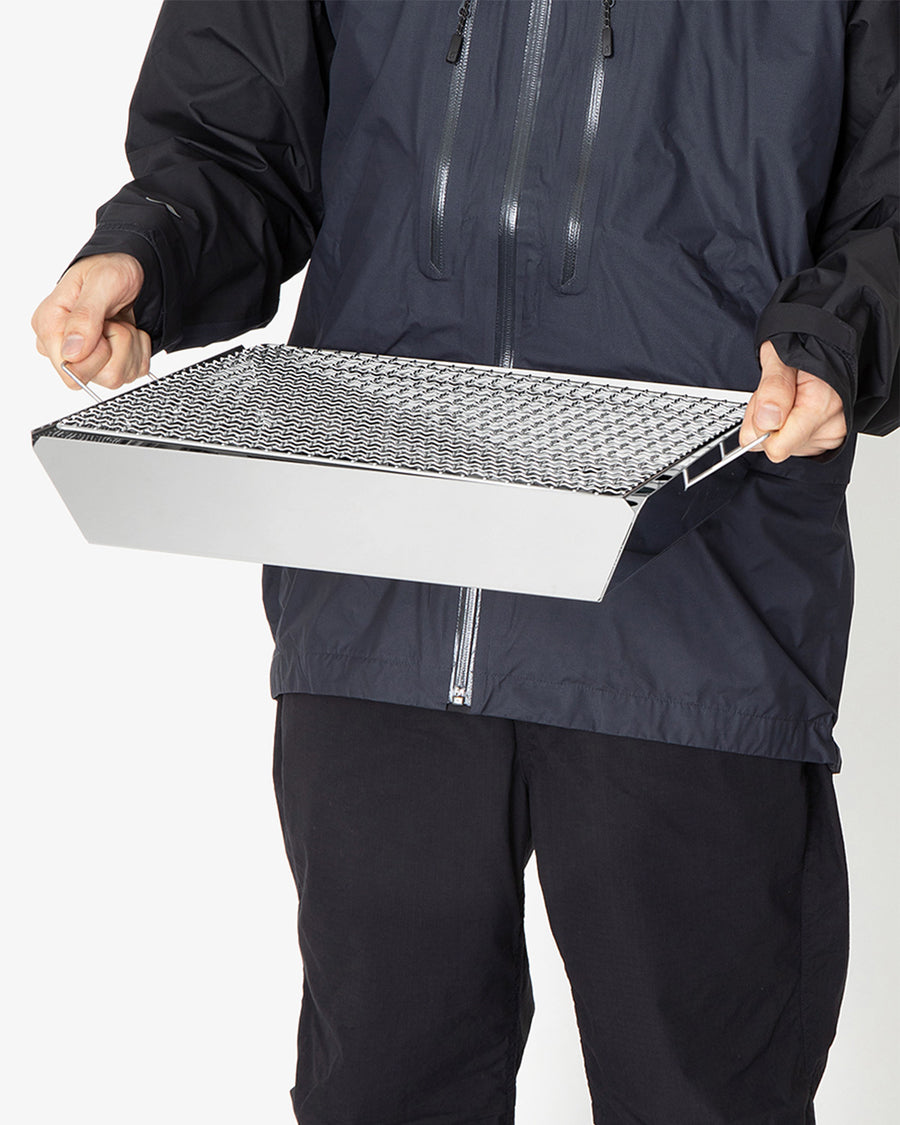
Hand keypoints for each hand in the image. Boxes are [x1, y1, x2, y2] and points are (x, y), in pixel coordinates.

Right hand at [32, 252, 149, 391]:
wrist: (132, 268)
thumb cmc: (111, 268)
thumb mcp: (101, 283)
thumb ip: (85, 317)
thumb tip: (71, 353)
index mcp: (49, 326)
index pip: (69, 371)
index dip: (95, 355)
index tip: (103, 327)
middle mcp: (64, 346)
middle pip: (97, 378)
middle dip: (117, 348)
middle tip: (113, 322)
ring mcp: (87, 358)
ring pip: (118, 378)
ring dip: (131, 347)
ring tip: (120, 322)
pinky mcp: (109, 362)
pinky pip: (134, 374)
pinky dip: (140, 351)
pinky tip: (129, 330)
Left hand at [739, 340, 847, 461]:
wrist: (828, 339)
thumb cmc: (803, 345)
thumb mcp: (779, 356)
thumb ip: (773, 389)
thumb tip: (767, 422)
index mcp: (821, 404)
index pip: (776, 448)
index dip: (760, 426)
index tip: (764, 402)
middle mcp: (832, 423)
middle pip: (777, 447)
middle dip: (767, 423)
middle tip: (776, 395)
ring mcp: (832, 433)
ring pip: (785, 446)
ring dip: (779, 423)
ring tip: (789, 396)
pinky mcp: (830, 438)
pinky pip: (795, 444)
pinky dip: (790, 426)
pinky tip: (798, 406)